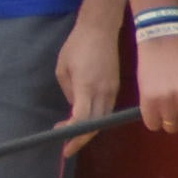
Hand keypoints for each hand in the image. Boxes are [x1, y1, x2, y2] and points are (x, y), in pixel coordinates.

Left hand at [53, 17, 120, 158]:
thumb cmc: (77, 46)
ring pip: (102, 119)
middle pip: (95, 125)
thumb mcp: (62, 69)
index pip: (83, 120)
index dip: (73, 134)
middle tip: (65, 147)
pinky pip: (106, 110)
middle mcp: (103, 92)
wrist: (100, 30)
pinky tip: (83, 120)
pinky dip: (95, 119)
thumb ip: (68, 91)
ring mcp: (112, 90)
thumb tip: (75, 108)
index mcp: (87, 87)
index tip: (61, 141)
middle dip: (80, 139)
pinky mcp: (115, 87)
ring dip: (88, 130)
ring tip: (71, 135)